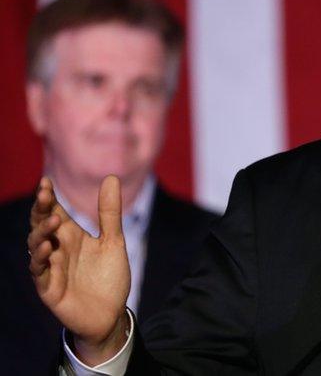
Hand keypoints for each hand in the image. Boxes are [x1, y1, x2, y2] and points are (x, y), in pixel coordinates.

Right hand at [28, 175, 131, 364]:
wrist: (112, 314)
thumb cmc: (109, 278)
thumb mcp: (113, 241)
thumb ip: (109, 213)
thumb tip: (111, 177)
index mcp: (71, 236)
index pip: (54, 211)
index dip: (48, 197)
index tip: (46, 180)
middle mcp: (57, 249)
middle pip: (41, 224)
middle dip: (40, 209)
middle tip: (43, 192)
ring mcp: (51, 268)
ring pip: (36, 245)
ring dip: (42, 231)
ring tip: (53, 218)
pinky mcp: (49, 288)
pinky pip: (39, 271)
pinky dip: (41, 258)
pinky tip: (47, 245)